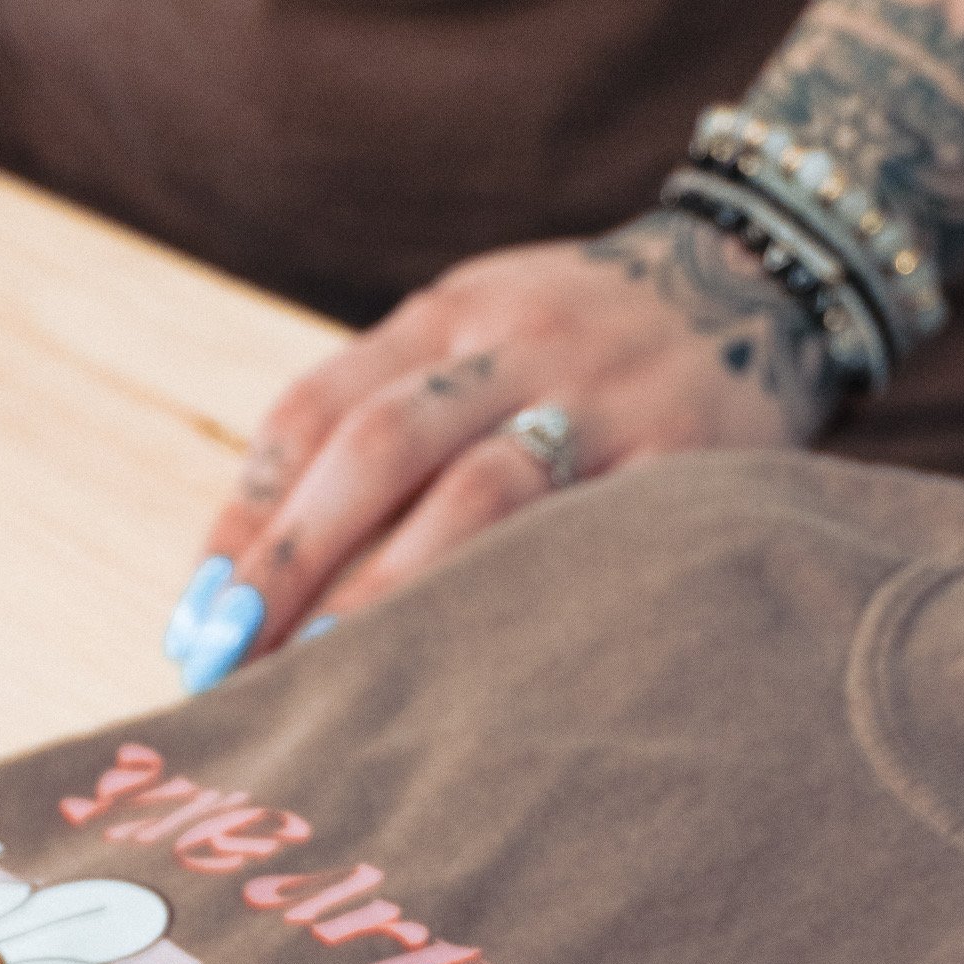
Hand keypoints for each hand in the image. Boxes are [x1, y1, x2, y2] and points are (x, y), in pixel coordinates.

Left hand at [164, 213, 836, 687]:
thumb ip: (385, 419)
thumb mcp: (479, 334)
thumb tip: (249, 574)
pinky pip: (592, 547)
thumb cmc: (580, 348)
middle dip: (295, 562)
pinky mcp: (686, 465)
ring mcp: (608, 403)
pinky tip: (469, 682)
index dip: (249, 516)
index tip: (199, 616)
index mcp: (451, 311)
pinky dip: (520, 611)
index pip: (317, 409)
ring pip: (482, 498)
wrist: (765, 282)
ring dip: (393, 599)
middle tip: (234, 663)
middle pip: (380, 447)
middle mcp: (521, 343)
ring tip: (330, 681)